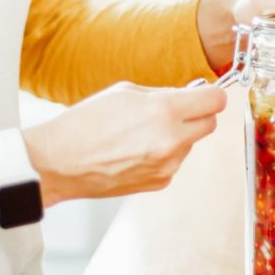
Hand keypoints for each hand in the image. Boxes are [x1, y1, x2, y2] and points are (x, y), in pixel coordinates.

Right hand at [24, 81, 226, 205]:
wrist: (59, 162)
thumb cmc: (84, 124)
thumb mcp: (125, 91)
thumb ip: (162, 94)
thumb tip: (186, 96)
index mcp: (165, 111)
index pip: (215, 100)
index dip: (211, 94)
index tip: (205, 93)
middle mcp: (172, 140)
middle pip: (210, 123)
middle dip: (197, 114)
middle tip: (176, 110)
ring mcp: (167, 165)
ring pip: (190, 143)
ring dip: (177, 135)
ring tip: (141, 132)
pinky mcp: (160, 182)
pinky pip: (174, 161)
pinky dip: (163, 154)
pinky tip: (135, 150)